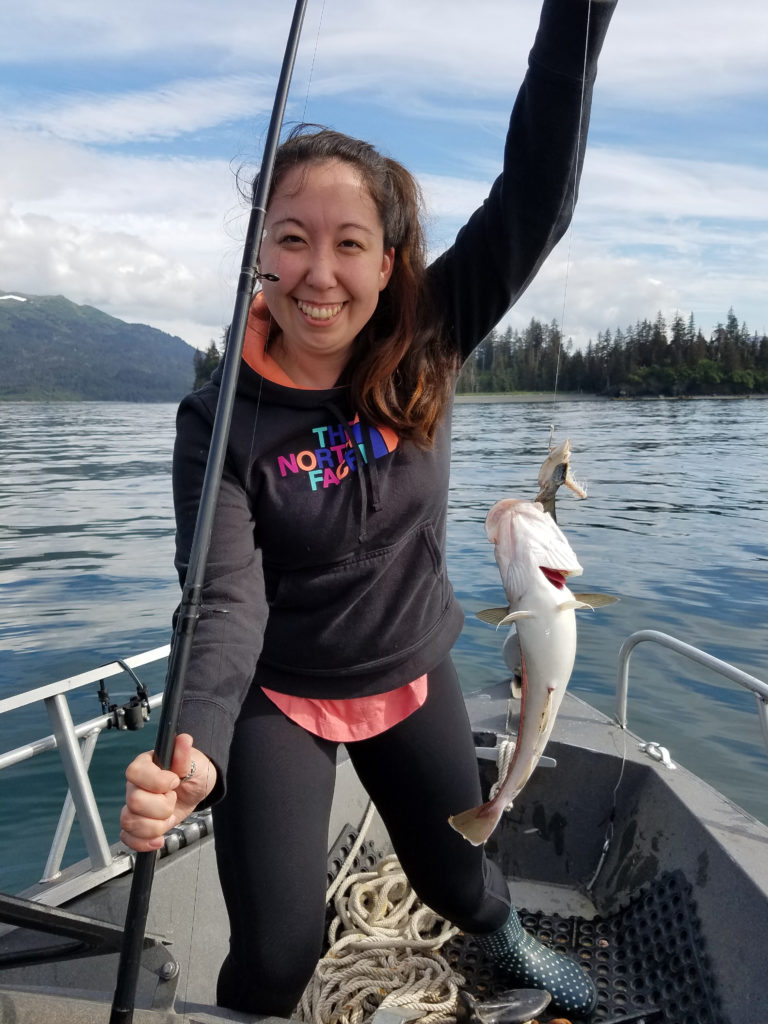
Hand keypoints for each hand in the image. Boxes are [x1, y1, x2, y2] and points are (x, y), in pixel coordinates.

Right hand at [119, 733, 216, 852]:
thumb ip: (184, 754)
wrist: (195, 788)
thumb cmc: (193, 770)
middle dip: (162, 806)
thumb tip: (183, 740)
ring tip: (169, 816)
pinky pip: (127, 838)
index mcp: (145, 765)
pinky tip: (159, 839)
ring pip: (129, 822)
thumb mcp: (194, 762)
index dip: (157, 781)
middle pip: (134, 802)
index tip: (175, 781)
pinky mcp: (138, 824)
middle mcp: (135, 785)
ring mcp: (134, 806)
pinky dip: (143, 842)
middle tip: (174, 798)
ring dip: (155, 825)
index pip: (135, 772)